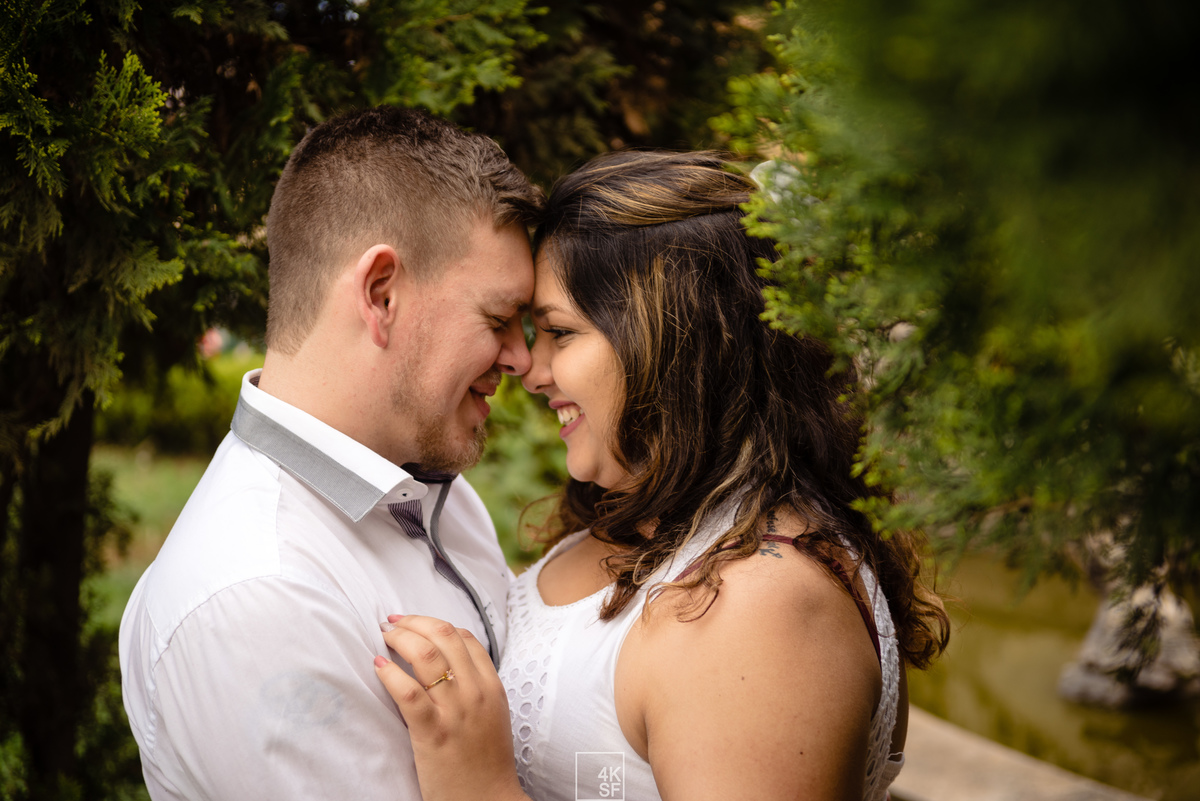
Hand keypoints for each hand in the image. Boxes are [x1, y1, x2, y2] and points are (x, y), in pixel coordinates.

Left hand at [374, 615, 528, 800]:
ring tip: (384, 639)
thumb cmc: (487, 763)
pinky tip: (378, 666)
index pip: (464, 637)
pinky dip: (390, 673)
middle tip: (393, 624)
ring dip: (399, 640)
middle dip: (413, 623)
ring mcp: (455, 711)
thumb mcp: (492, 715)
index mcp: (491, 686)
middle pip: (443, 637)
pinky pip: (408, 692)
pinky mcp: (433, 733)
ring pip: (425, 656)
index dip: (434, 623)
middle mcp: (475, 692)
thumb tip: (447, 661)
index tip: (414, 623)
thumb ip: (476, 686)